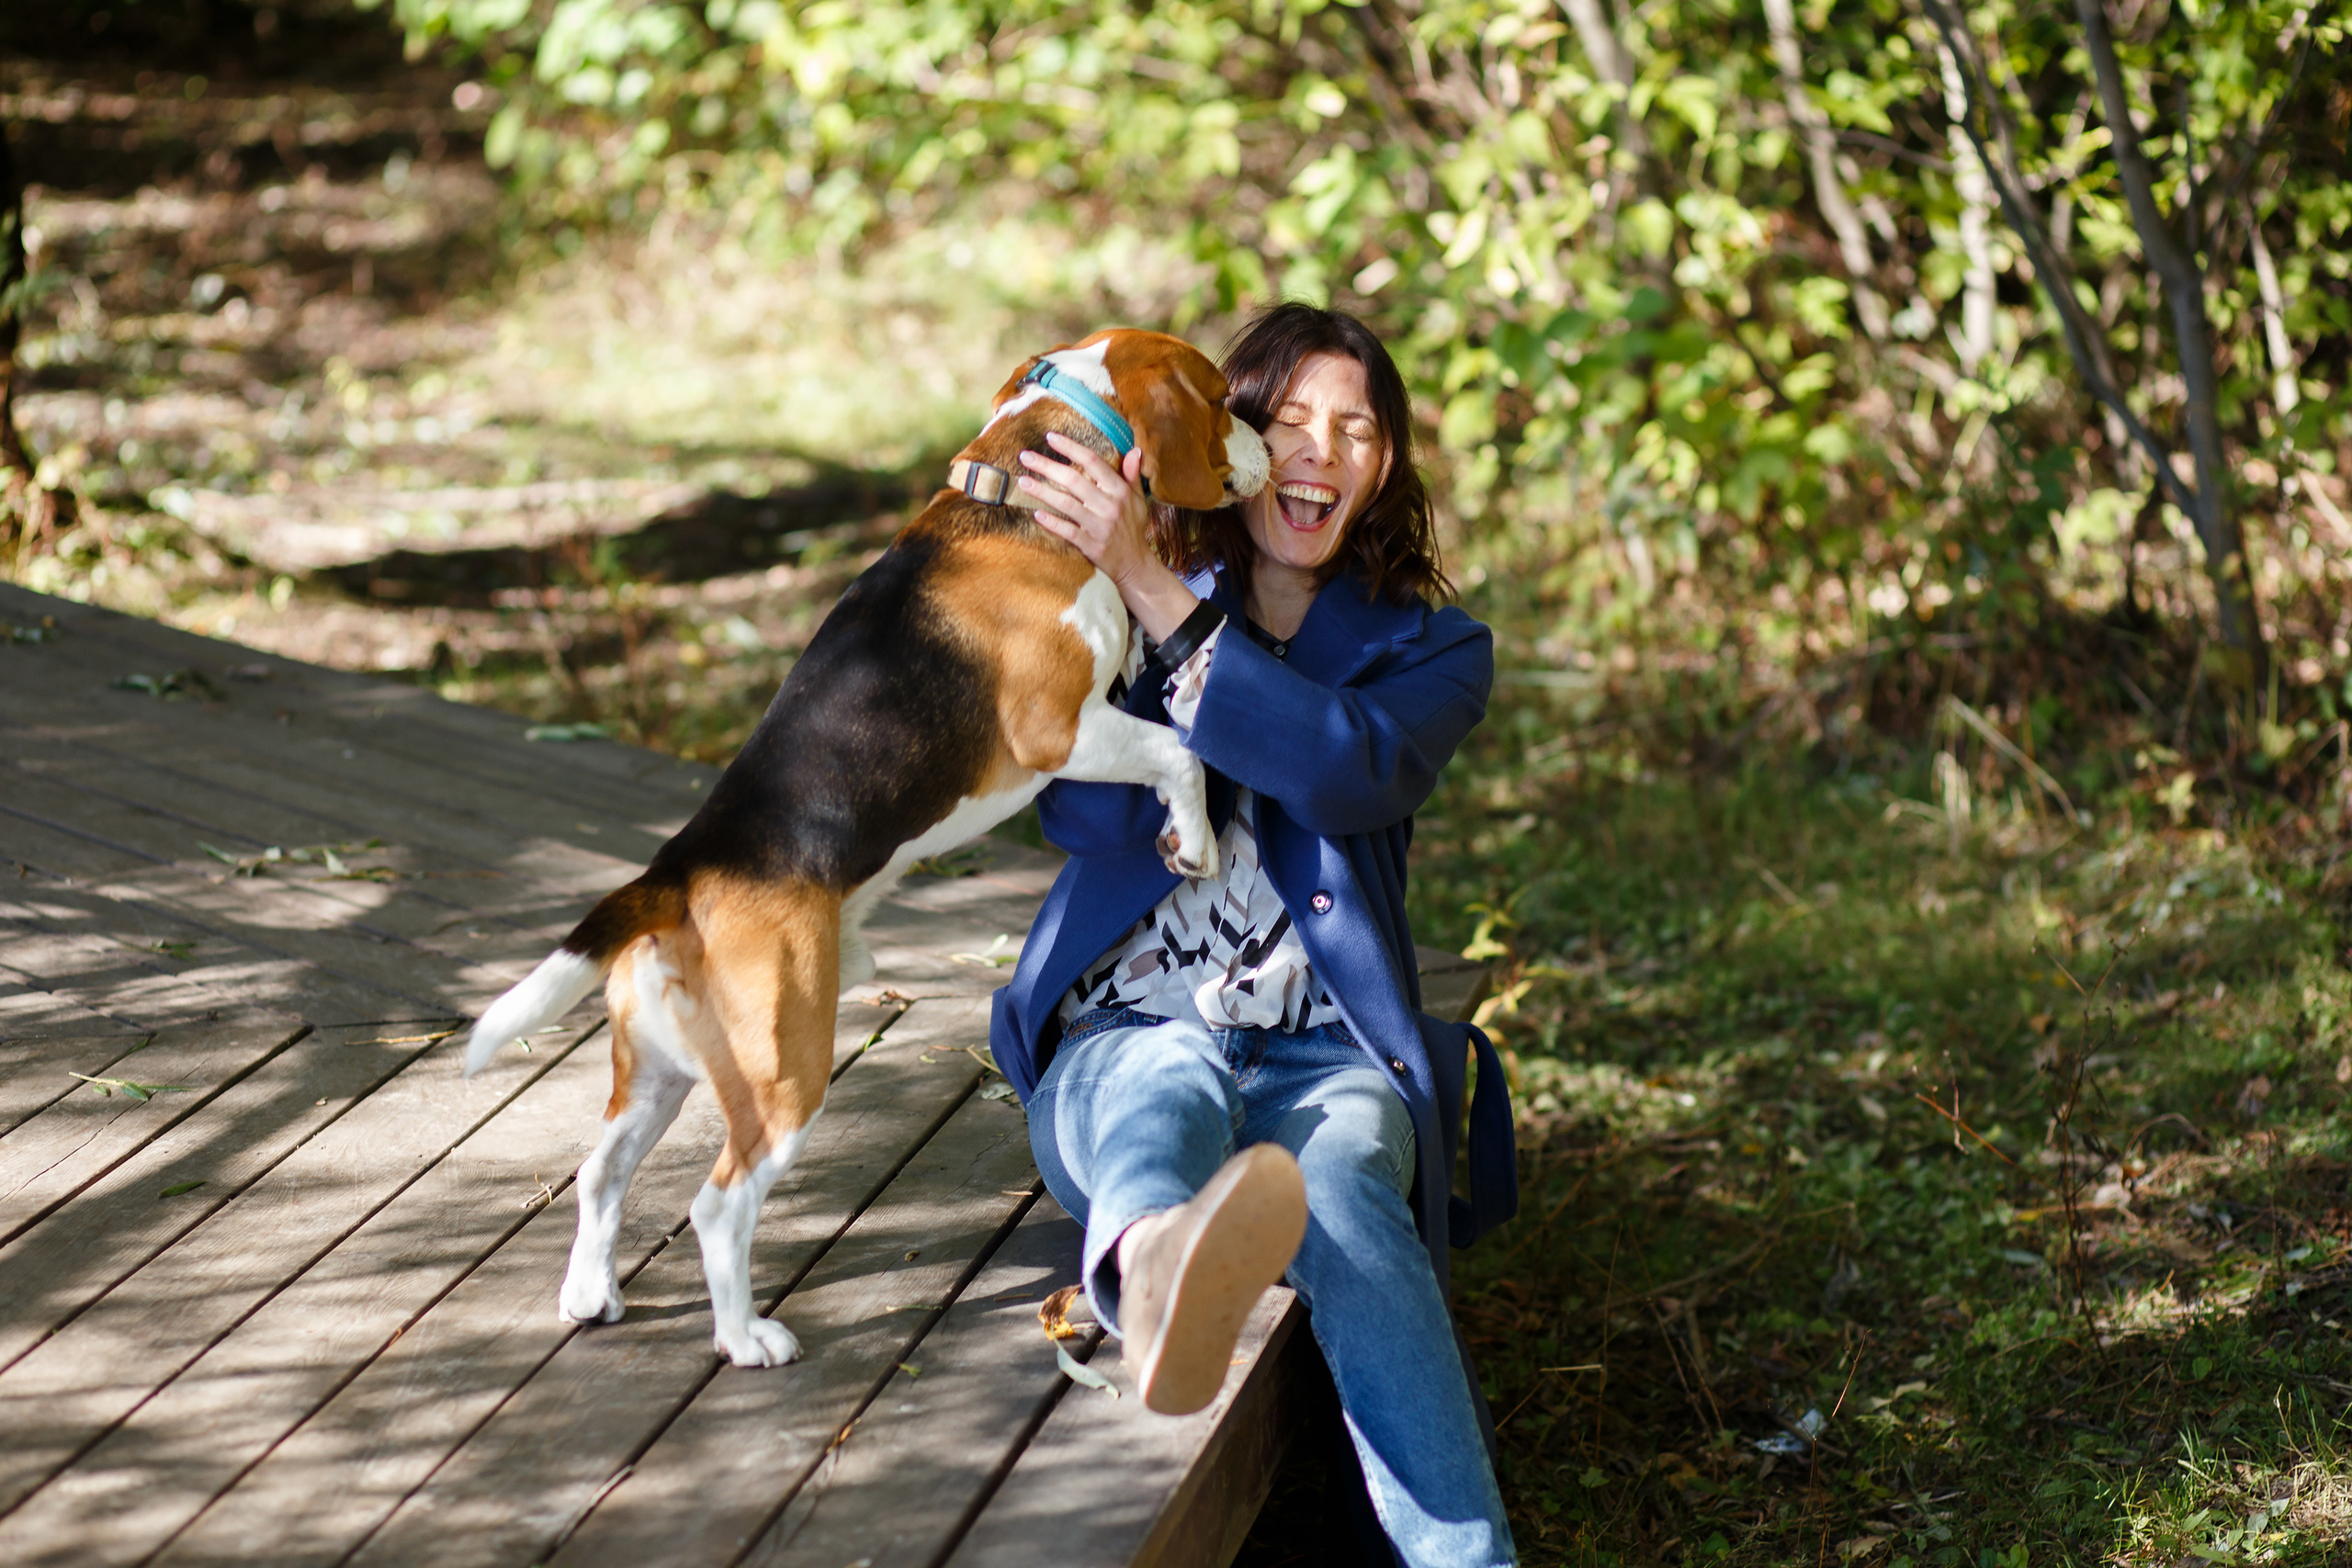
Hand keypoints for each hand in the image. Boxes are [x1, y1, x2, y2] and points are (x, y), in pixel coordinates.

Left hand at [1021, 433, 1198, 640]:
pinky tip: (1036, 514)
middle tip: (1025, 457)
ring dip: (1043, 492)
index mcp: (1120, 491)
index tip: (1050, 437)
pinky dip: (1052, 523)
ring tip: (1023, 482)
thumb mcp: (1138, 500)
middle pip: (1074, 480)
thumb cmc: (1133, 529)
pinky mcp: (1092, 546)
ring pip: (1067, 505)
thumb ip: (1133, 475)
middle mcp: (1110, 506)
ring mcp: (1100, 527)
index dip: (1071, 447)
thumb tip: (1134, 450)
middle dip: (1048, 466)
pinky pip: (1068, 532)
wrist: (1135, 565)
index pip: (1094, 461)